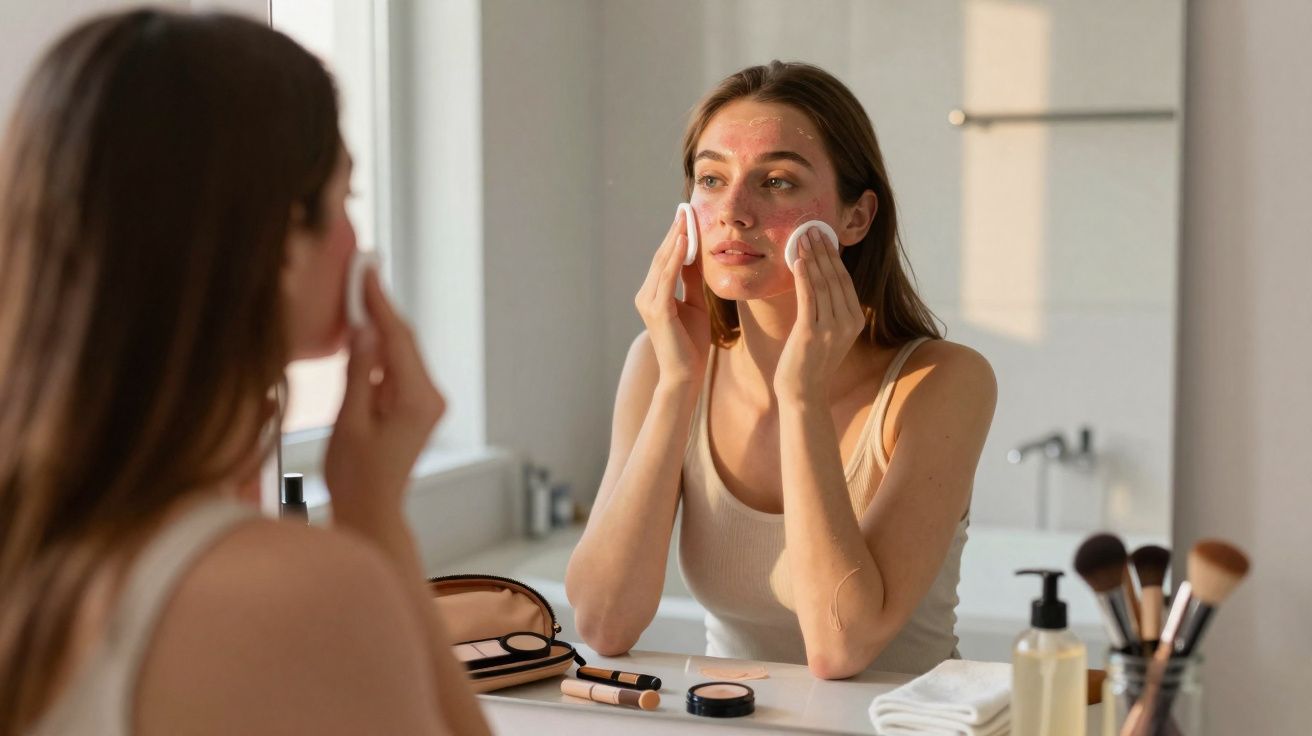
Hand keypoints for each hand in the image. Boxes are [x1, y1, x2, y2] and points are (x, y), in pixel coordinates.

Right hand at [324, 271, 444, 526]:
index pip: (398, 339)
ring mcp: (427, 402)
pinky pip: (397, 368)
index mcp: (417, 400)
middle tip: (360, 272)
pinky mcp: (416, 406)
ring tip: (357, 293)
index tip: (365, 271)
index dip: (379, 302)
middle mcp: (430, 397)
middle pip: (403, 341)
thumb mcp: (349, 422)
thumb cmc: (356, 476)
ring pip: (400, 353)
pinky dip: (380, 350)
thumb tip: (364, 329)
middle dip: (380, 308)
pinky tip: (361, 332)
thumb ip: (358, 373)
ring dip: (379, 327)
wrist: (372, 509)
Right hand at [634, 208, 711, 385]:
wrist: (686, 374)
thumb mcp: (695, 304)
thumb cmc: (691, 344)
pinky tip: (685, 241)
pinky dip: (676, 257)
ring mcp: (649, 302)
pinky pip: (667, 277)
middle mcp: (646, 295)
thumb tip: (696, 256)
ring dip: (676, 239)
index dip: (676, 238)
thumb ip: (692, 281)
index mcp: (654, 294)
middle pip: (662, 257)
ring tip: (686, 218)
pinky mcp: (657, 310)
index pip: (665, 260)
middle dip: (675, 232)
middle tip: (686, 209)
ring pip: (663, 263)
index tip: (687, 217)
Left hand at [775, 227, 864, 402]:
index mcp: (855, 320)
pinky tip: (798, 260)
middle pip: (835, 278)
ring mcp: (831, 329)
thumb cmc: (811, 359)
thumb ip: (829, 306)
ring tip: (802, 238)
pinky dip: (803, 276)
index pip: (844, 280)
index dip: (833, 256)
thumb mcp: (828, 330)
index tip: (823, 236)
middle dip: (822, 251)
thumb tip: (818, 272)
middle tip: (811, 229)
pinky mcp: (811, 333)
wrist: (803, 391)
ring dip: (811, 258)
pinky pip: (808, 298)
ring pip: (822, 284)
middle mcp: (847, 323)